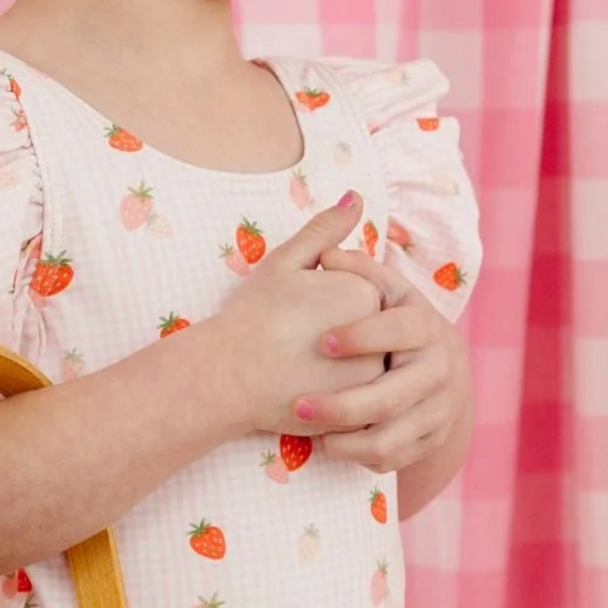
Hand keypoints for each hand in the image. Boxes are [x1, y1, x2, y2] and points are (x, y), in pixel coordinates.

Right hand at [211, 194, 385, 435]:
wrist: (229, 374)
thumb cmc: (252, 315)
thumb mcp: (285, 262)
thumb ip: (325, 229)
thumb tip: (356, 197)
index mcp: (365, 292)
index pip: (356, 294)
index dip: (320, 301)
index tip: (294, 312)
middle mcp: (378, 334)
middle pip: (363, 330)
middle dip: (335, 335)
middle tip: (294, 339)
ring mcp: (371, 376)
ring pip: (360, 366)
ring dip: (336, 367)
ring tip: (298, 365)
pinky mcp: (359, 410)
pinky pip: (354, 399)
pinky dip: (332, 394)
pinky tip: (304, 388)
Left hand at [292, 245, 468, 472]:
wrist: (440, 365)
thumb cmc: (393, 319)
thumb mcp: (382, 289)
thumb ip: (356, 269)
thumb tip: (328, 253)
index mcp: (426, 326)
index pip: (401, 331)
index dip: (363, 336)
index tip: (322, 342)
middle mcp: (438, 370)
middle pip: (390, 398)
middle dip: (341, 406)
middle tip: (297, 407)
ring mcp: (438, 410)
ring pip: (389, 438)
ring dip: (345, 440)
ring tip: (308, 431)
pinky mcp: (431, 440)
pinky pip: (391, 458)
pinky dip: (358, 456)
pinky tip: (330, 442)